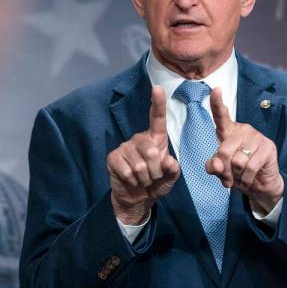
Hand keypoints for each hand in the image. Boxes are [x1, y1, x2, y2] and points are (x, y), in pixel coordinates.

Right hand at [107, 86, 179, 224]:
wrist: (137, 199)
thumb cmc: (156, 184)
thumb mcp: (170, 178)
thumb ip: (173, 169)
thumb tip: (168, 161)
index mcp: (155, 139)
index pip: (157, 119)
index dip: (157, 103)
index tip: (157, 88)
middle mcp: (139, 139)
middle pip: (152, 151)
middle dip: (155, 171)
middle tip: (152, 177)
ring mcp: (124, 148)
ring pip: (140, 165)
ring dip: (145, 178)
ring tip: (142, 180)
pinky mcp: (113, 158)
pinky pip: (127, 171)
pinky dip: (133, 181)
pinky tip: (131, 180)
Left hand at [205, 87, 283, 213]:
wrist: (260, 185)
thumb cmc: (237, 173)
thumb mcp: (220, 171)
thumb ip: (213, 166)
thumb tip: (216, 165)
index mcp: (228, 132)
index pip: (221, 116)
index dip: (217, 103)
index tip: (215, 89)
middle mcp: (243, 130)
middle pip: (224, 151)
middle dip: (223, 170)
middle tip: (228, 179)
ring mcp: (257, 137)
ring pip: (237, 161)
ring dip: (236, 175)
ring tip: (241, 176)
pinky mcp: (269, 147)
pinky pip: (250, 167)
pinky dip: (246, 179)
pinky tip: (249, 179)